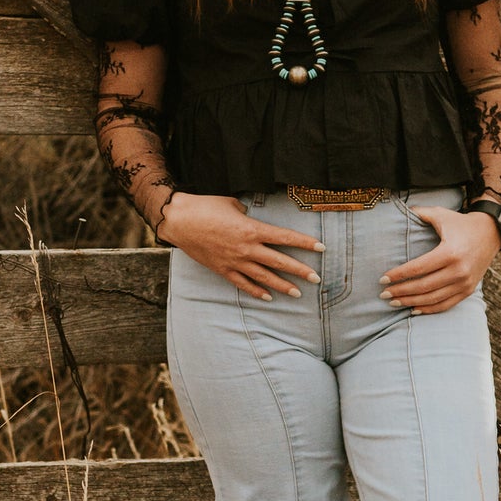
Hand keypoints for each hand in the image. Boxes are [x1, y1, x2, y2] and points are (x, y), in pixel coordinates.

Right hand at [157, 192, 323, 300]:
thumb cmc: (206, 206)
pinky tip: (267, 297)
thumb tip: (251, 217)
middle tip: (316, 279)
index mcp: (252, 229)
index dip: (304, 243)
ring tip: (297, 293)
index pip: (285, 237)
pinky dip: (256, 291)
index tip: (321, 248)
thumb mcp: (232, 204)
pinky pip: (242, 283)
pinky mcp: (222, 269)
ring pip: (264, 277)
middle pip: (279, 261)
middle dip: (300, 270)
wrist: (179, 220)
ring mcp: (234, 261)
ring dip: (282, 286)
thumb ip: (247, 214)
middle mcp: (246, 248)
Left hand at [380, 206, 500, 313]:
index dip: (399, 275)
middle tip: (384, 294)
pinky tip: (414, 309)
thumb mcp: (441, 214)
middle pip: (423, 286)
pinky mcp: (468, 290)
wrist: (491, 233)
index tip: (382, 279)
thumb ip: (419, 213)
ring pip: (433, 298)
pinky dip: (429, 309)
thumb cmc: (461, 223)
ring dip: (411, 302)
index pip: (418, 268)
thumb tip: (398, 210)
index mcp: (450, 252)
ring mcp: (465, 283)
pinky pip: (446, 305)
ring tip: (394, 302)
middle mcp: (459, 270)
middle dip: (401, 292)